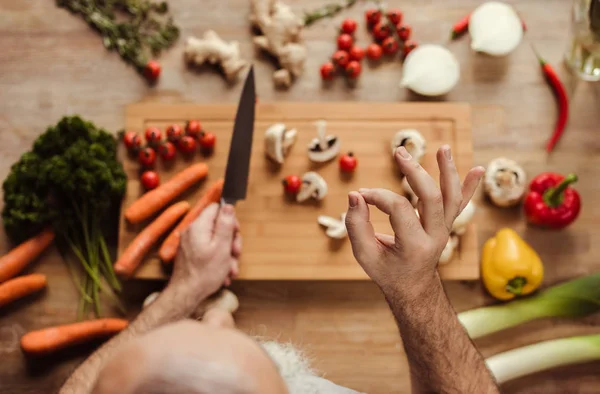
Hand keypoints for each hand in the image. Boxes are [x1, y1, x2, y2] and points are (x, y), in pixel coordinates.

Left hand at [170, 203, 240, 296]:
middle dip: (230, 241)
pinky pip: (209, 251)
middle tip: (236, 253)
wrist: (186, 295)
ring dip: (227, 254)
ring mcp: (190, 243)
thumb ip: (225, 224)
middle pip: (217, 226)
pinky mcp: (191, 254)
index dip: (229, 218)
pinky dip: (218, 260)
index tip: (235, 232)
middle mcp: (192, 232)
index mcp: (198, 226)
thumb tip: (228, 206)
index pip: (216, 208)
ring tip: (231, 270)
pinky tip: (223, 274)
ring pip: (215, 241)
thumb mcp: (222, 246)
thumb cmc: (204, 273)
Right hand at [345, 145, 483, 295]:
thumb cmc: (386, 271)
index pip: (399, 209)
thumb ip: (357, 225)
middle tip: (399, 152)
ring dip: (449, 171)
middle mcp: (435, 237)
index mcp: (414, 247)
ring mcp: (444, 230)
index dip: (378, 196)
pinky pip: (461, 204)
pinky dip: (470, 187)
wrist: (413, 288)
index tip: (361, 195)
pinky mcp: (447, 225)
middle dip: (415, 172)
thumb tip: (355, 195)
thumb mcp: (364, 255)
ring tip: (443, 148)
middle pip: (432, 197)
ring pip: (452, 197)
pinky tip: (478, 169)